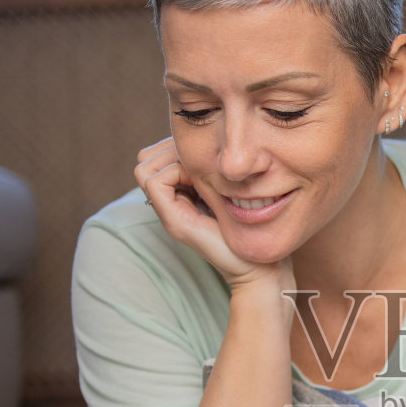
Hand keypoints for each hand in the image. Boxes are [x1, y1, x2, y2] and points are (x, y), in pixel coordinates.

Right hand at [135, 137, 292, 292]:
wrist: (260, 267)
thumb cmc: (254, 228)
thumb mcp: (230, 188)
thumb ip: (214, 170)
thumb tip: (206, 139)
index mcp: (182, 195)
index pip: (157, 155)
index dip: (176, 146)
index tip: (208, 155)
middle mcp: (170, 204)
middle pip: (147, 158)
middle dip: (172, 149)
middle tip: (203, 161)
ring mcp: (169, 214)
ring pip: (146, 166)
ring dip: (174, 159)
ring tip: (203, 172)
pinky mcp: (174, 221)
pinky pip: (155, 181)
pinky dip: (176, 172)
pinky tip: (203, 182)